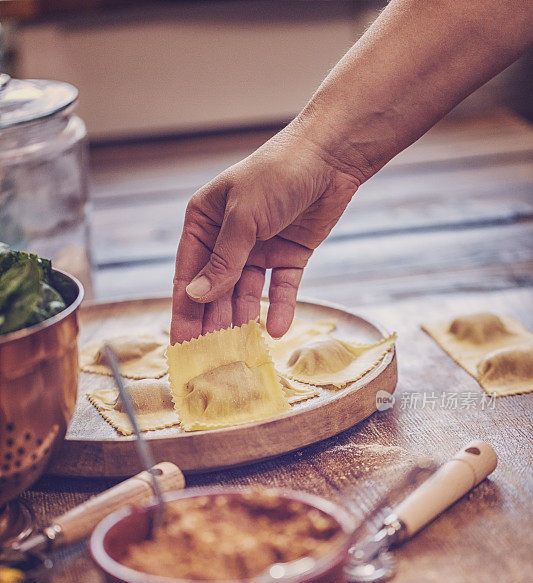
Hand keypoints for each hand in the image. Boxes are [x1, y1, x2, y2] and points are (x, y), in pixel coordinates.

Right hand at [170, 126, 359, 342]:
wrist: (331, 155)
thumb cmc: (278, 173)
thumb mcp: (244, 218)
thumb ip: (223, 261)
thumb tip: (195, 297)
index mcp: (204, 223)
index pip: (189, 276)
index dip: (185, 312)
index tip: (181, 345)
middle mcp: (227, 239)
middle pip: (216, 291)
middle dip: (212, 323)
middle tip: (209, 359)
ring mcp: (259, 249)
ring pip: (246, 294)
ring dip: (243, 320)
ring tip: (240, 351)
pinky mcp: (289, 255)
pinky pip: (280, 289)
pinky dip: (280, 308)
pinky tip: (277, 330)